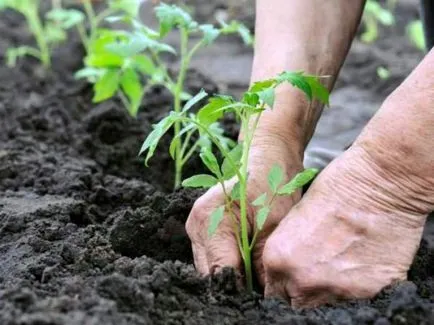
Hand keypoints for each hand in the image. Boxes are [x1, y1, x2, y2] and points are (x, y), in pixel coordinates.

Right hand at [186, 134, 303, 284]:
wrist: (268, 157)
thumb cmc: (273, 184)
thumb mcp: (273, 225)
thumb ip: (262, 263)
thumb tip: (261, 295)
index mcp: (210, 220)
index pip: (220, 272)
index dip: (241, 289)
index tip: (260, 296)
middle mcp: (196, 225)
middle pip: (210, 273)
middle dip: (235, 284)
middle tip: (260, 289)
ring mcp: (196, 227)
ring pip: (210, 267)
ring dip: (231, 274)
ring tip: (255, 274)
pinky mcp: (202, 228)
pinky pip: (212, 257)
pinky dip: (229, 263)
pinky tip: (247, 262)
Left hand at [262, 142, 428, 306]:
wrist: (380, 182)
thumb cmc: (335, 186)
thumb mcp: (295, 216)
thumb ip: (287, 249)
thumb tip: (289, 266)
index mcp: (279, 259)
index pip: (273, 290)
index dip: (284, 280)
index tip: (293, 273)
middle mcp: (303, 280)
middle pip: (297, 300)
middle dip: (303, 287)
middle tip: (316, 266)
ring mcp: (336, 289)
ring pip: (326, 300)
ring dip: (329, 285)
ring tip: (341, 257)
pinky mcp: (369, 290)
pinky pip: (356, 295)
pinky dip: (357, 281)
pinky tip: (361, 256)